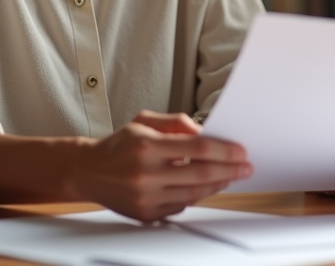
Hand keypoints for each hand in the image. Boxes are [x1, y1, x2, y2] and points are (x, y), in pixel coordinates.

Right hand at [72, 110, 252, 221]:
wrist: (88, 171)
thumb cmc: (119, 144)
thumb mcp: (144, 121)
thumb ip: (176, 122)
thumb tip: (204, 131)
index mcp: (147, 145)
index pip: (198, 148)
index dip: (224, 150)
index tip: (240, 151)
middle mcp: (146, 173)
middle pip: (201, 173)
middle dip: (229, 170)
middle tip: (245, 167)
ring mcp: (146, 197)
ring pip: (194, 193)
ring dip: (218, 185)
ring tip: (230, 176)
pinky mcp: (146, 214)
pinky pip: (181, 206)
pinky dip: (197, 196)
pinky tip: (206, 187)